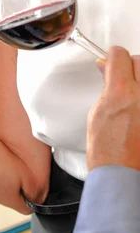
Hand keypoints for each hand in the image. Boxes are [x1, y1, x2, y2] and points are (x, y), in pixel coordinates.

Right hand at [87, 46, 139, 171]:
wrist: (124, 178)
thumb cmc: (108, 154)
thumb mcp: (97, 113)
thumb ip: (106, 86)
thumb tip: (107, 68)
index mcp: (121, 93)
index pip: (119, 55)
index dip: (112, 57)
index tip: (111, 62)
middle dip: (130, 66)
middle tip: (124, 80)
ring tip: (134, 99)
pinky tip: (137, 111)